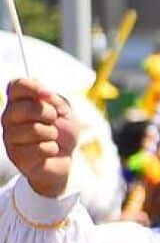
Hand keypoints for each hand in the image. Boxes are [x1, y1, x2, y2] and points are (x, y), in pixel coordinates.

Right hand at [2, 79, 77, 197]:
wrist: (65, 157)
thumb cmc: (63, 130)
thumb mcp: (65, 111)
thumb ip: (55, 100)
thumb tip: (45, 97)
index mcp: (21, 101)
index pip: (17, 85)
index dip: (34, 88)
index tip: (49, 95)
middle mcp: (10, 117)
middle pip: (24, 107)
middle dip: (48, 113)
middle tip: (54, 120)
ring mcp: (10, 136)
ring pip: (33, 129)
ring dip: (52, 134)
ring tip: (52, 137)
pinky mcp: (15, 155)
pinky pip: (38, 148)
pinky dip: (52, 149)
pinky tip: (49, 150)